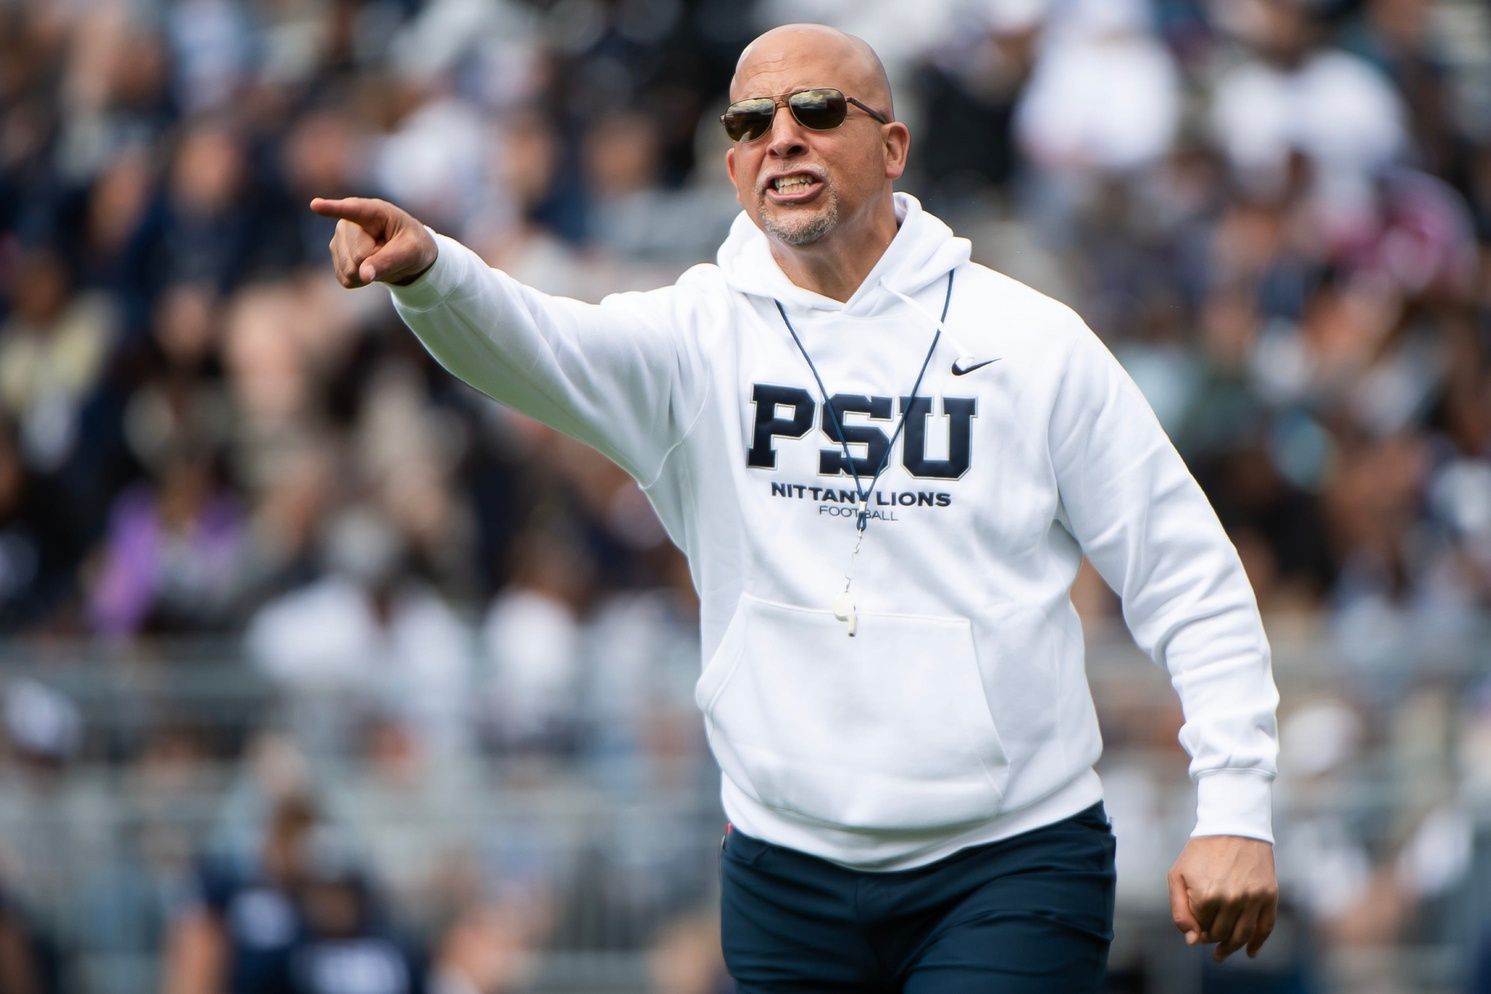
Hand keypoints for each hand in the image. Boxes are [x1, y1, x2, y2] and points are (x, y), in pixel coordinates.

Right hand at [309, 196, 437, 287]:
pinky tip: (369, 267)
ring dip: (368, 273)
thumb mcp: (411, 252)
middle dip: (376, 262)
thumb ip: (389, 261)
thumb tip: (362, 275)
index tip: (315, 205)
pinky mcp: (336, 256)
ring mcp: (338, 239)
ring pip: (349, 270)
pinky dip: (361, 281)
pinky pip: (345, 279)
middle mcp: (348, 222)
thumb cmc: (412, 245)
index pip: (351, 210)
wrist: (406, 255)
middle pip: (358, 256)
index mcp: (372, 211)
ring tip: (379, 258)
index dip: (331, 208)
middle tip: (388, 253)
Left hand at [1167, 835, 1276, 961]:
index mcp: (1206, 896)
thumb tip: (1192, 941)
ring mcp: (1253, 898)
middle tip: (1208, 938)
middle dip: (1212, 938)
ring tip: (1222, 953)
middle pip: (1221, 934)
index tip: (1196, 924)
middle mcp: (1231, 899)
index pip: (1200, 928)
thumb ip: (1180, 910)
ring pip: (1243, 936)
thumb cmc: (1201, 851)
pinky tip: (1251, 952)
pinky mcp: (1269, 895)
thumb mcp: (1178, 875)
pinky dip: (1258, 944)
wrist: (1233, 826)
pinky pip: (1266, 928)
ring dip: (1232, 948)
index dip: (1196, 928)